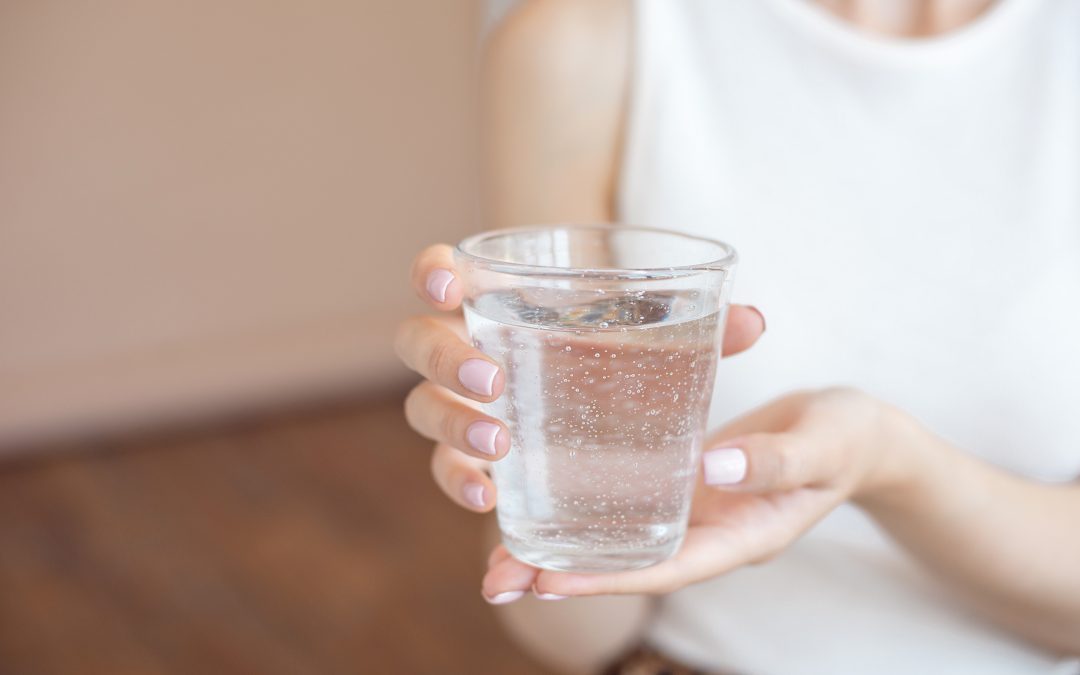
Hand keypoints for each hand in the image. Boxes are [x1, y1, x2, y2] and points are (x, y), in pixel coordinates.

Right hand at [394, 242, 766, 514]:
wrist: (607, 432)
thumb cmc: (620, 368)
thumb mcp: (658, 348)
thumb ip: (700, 332)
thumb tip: (754, 320)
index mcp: (502, 304)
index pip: (444, 273)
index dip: (433, 270)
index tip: (449, 282)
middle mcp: (468, 352)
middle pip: (419, 342)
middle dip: (444, 357)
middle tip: (493, 378)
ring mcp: (462, 408)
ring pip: (423, 409)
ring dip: (451, 424)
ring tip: (499, 442)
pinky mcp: (471, 460)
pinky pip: (446, 469)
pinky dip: (459, 482)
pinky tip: (489, 498)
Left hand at [482, 387, 897, 600]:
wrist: (858, 433)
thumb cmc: (847, 436)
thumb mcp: (822, 443)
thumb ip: (774, 460)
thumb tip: (710, 470)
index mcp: (743, 535)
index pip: (666, 569)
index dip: (605, 580)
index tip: (545, 584)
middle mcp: (710, 532)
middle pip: (629, 566)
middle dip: (562, 576)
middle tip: (493, 579)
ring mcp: (695, 513)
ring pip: (621, 540)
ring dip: (563, 548)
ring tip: (496, 555)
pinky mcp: (685, 483)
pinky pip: (631, 504)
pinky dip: (588, 509)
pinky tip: (543, 501)